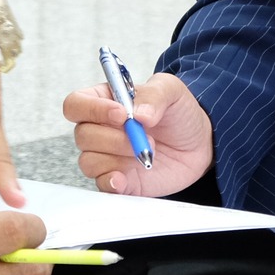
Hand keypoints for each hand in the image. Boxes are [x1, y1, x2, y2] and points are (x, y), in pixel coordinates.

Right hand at [64, 71, 212, 197]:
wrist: (198, 143)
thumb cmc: (178, 113)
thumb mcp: (171, 90)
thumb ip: (154, 95)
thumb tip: (137, 114)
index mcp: (104, 101)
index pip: (76, 104)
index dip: (92, 109)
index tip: (121, 115)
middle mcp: (100, 129)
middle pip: (82, 135)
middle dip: (114, 138)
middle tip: (143, 136)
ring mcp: (107, 156)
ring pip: (89, 161)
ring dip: (118, 158)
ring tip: (146, 154)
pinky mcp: (118, 179)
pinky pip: (101, 184)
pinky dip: (112, 182)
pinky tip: (126, 178)